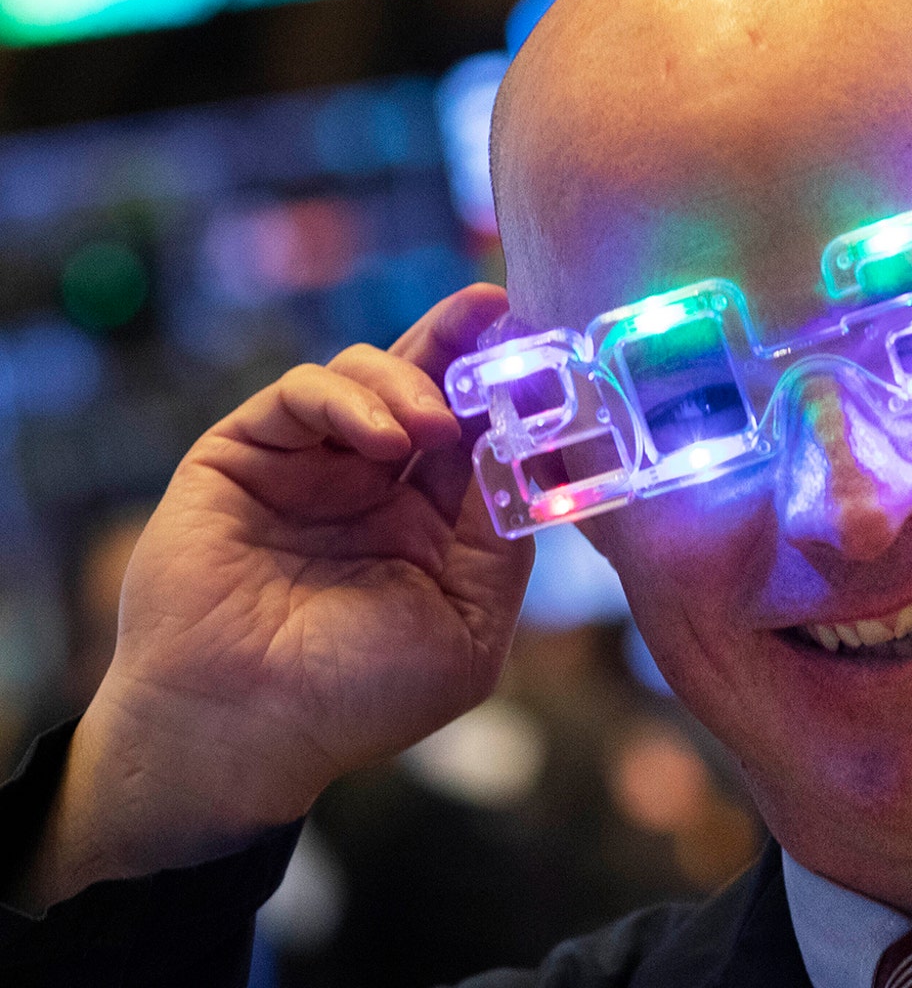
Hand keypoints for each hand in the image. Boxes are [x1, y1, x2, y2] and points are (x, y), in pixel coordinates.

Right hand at [18, 284, 534, 908]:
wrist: (240, 728)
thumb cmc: (355, 699)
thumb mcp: (468, 627)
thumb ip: (503, 544)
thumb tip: (522, 459)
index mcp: (431, 527)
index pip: (477, 437)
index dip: (508, 394)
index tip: (547, 353)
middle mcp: (372, 488)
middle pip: (426, 386)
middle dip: (463, 342)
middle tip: (495, 307)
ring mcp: (309, 467)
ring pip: (367, 375)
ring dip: (411, 383)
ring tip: (432, 427)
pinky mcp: (244, 454)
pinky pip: (301, 394)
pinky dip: (349, 398)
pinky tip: (384, 437)